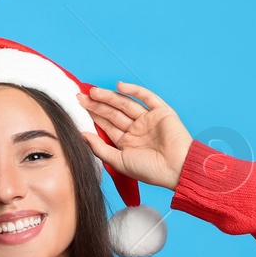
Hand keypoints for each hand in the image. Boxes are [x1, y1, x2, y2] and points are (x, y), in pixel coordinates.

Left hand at [77, 82, 193, 190]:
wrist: (176, 169)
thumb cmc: (149, 170)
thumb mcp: (119, 161)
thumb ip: (100, 148)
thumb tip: (81, 135)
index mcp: (127, 143)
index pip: (107, 125)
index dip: (93, 115)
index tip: (79, 106)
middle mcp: (137, 130)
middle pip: (114, 113)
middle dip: (98, 104)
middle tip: (82, 96)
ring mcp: (149, 120)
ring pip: (126, 104)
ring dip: (110, 97)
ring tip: (94, 91)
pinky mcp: (162, 112)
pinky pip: (147, 97)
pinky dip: (134, 90)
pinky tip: (120, 86)